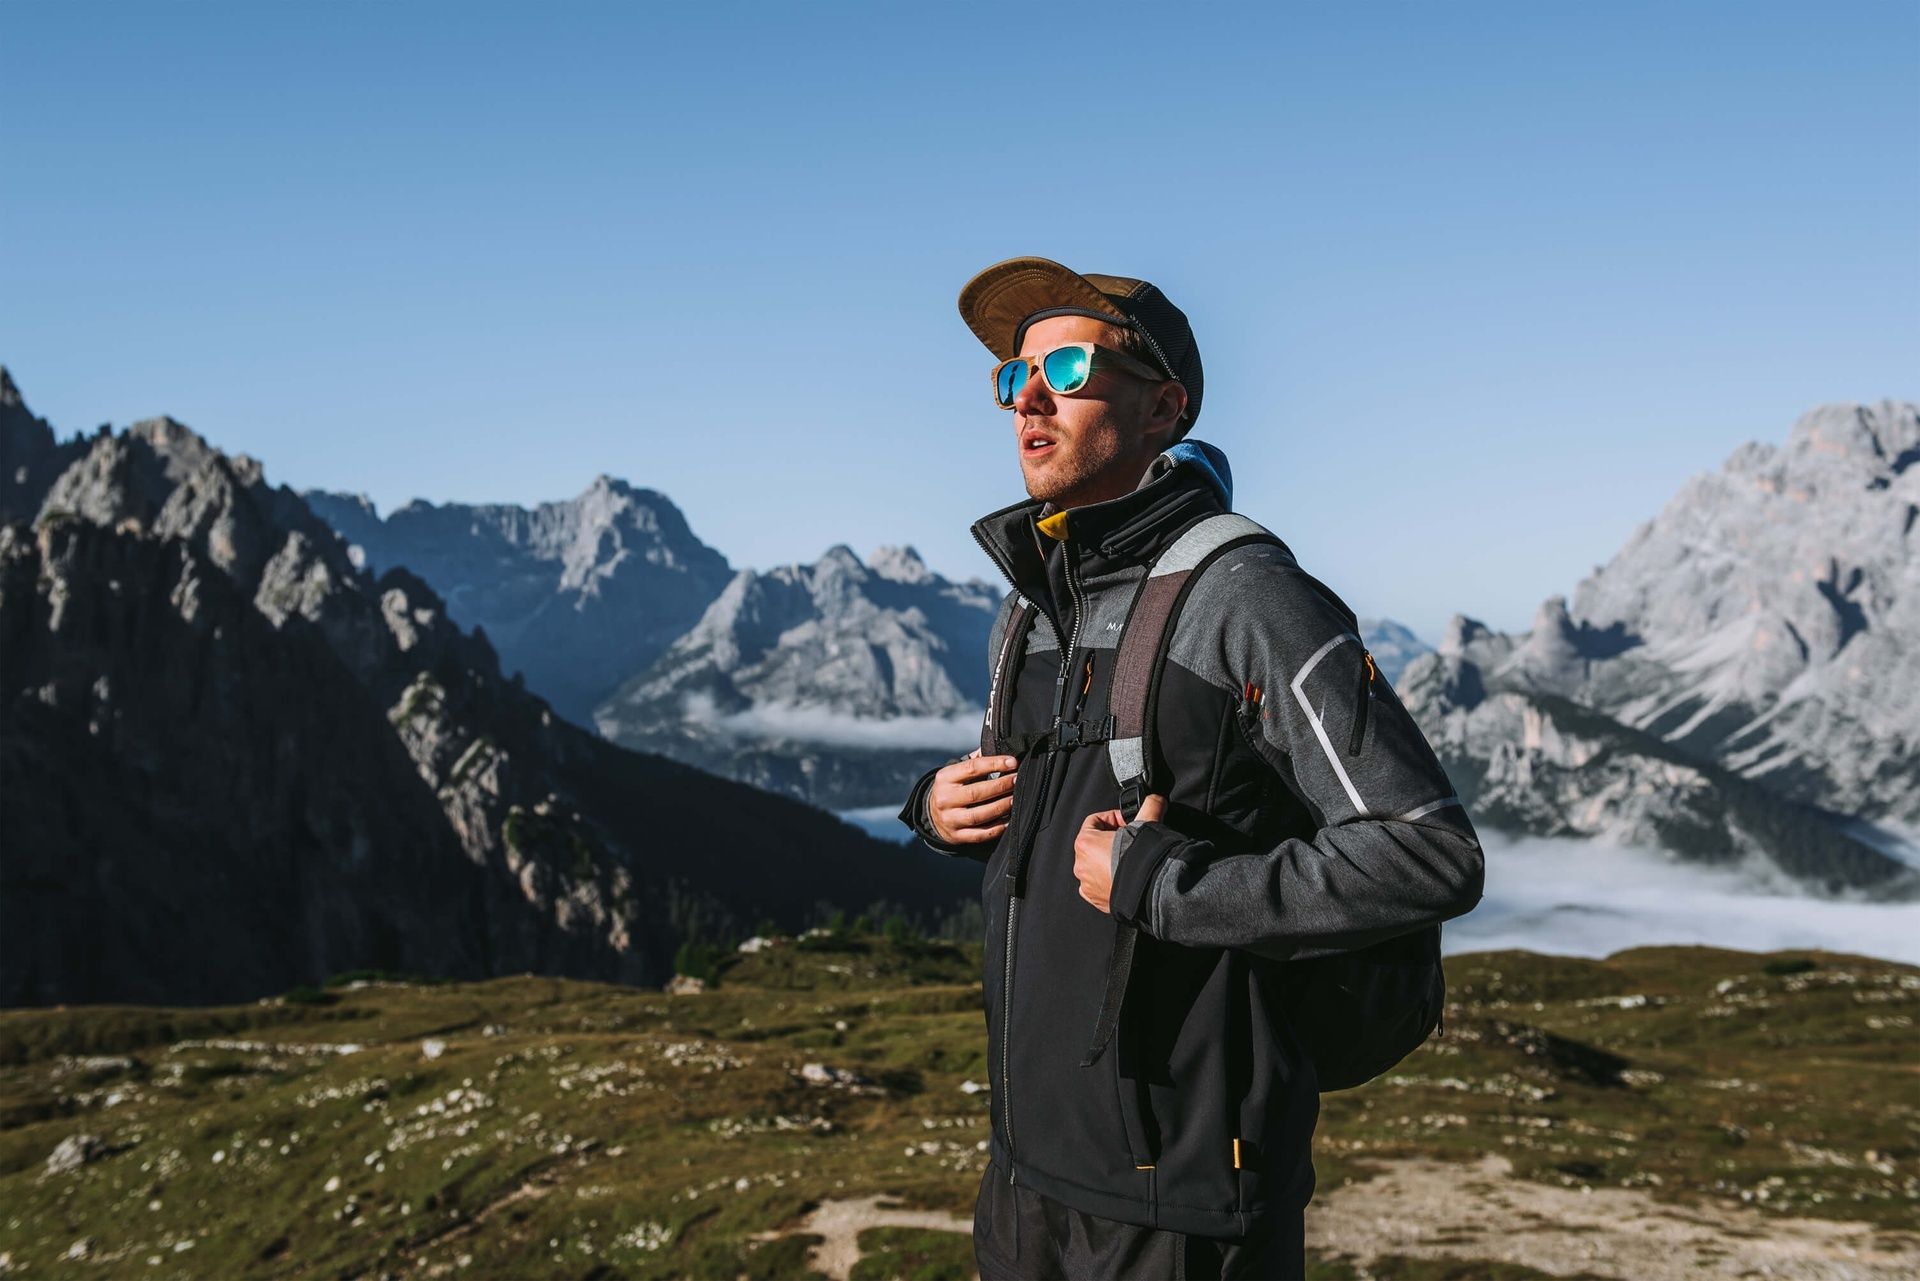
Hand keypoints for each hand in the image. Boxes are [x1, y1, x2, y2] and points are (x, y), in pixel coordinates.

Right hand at [928, 748, 1019, 844]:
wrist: (932, 815)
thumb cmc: (953, 788)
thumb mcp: (956, 772)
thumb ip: (976, 760)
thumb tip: (1002, 747)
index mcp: (945, 778)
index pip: (972, 767)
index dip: (994, 763)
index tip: (1013, 762)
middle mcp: (945, 799)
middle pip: (976, 792)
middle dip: (1001, 786)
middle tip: (1018, 780)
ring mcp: (950, 819)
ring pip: (979, 815)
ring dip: (1001, 807)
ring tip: (1016, 799)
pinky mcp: (956, 836)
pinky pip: (980, 834)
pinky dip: (997, 828)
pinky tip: (1010, 820)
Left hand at [1072, 793, 1165, 912]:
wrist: (1147, 889)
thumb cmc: (1140, 858)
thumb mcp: (1146, 824)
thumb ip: (1149, 806)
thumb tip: (1156, 799)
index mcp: (1085, 842)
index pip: (1094, 820)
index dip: (1114, 818)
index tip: (1127, 822)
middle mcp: (1080, 863)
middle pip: (1094, 843)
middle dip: (1111, 840)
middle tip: (1130, 841)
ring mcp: (1086, 884)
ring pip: (1095, 864)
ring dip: (1109, 860)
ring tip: (1129, 860)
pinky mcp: (1095, 899)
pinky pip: (1097, 884)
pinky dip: (1108, 879)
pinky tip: (1124, 876)